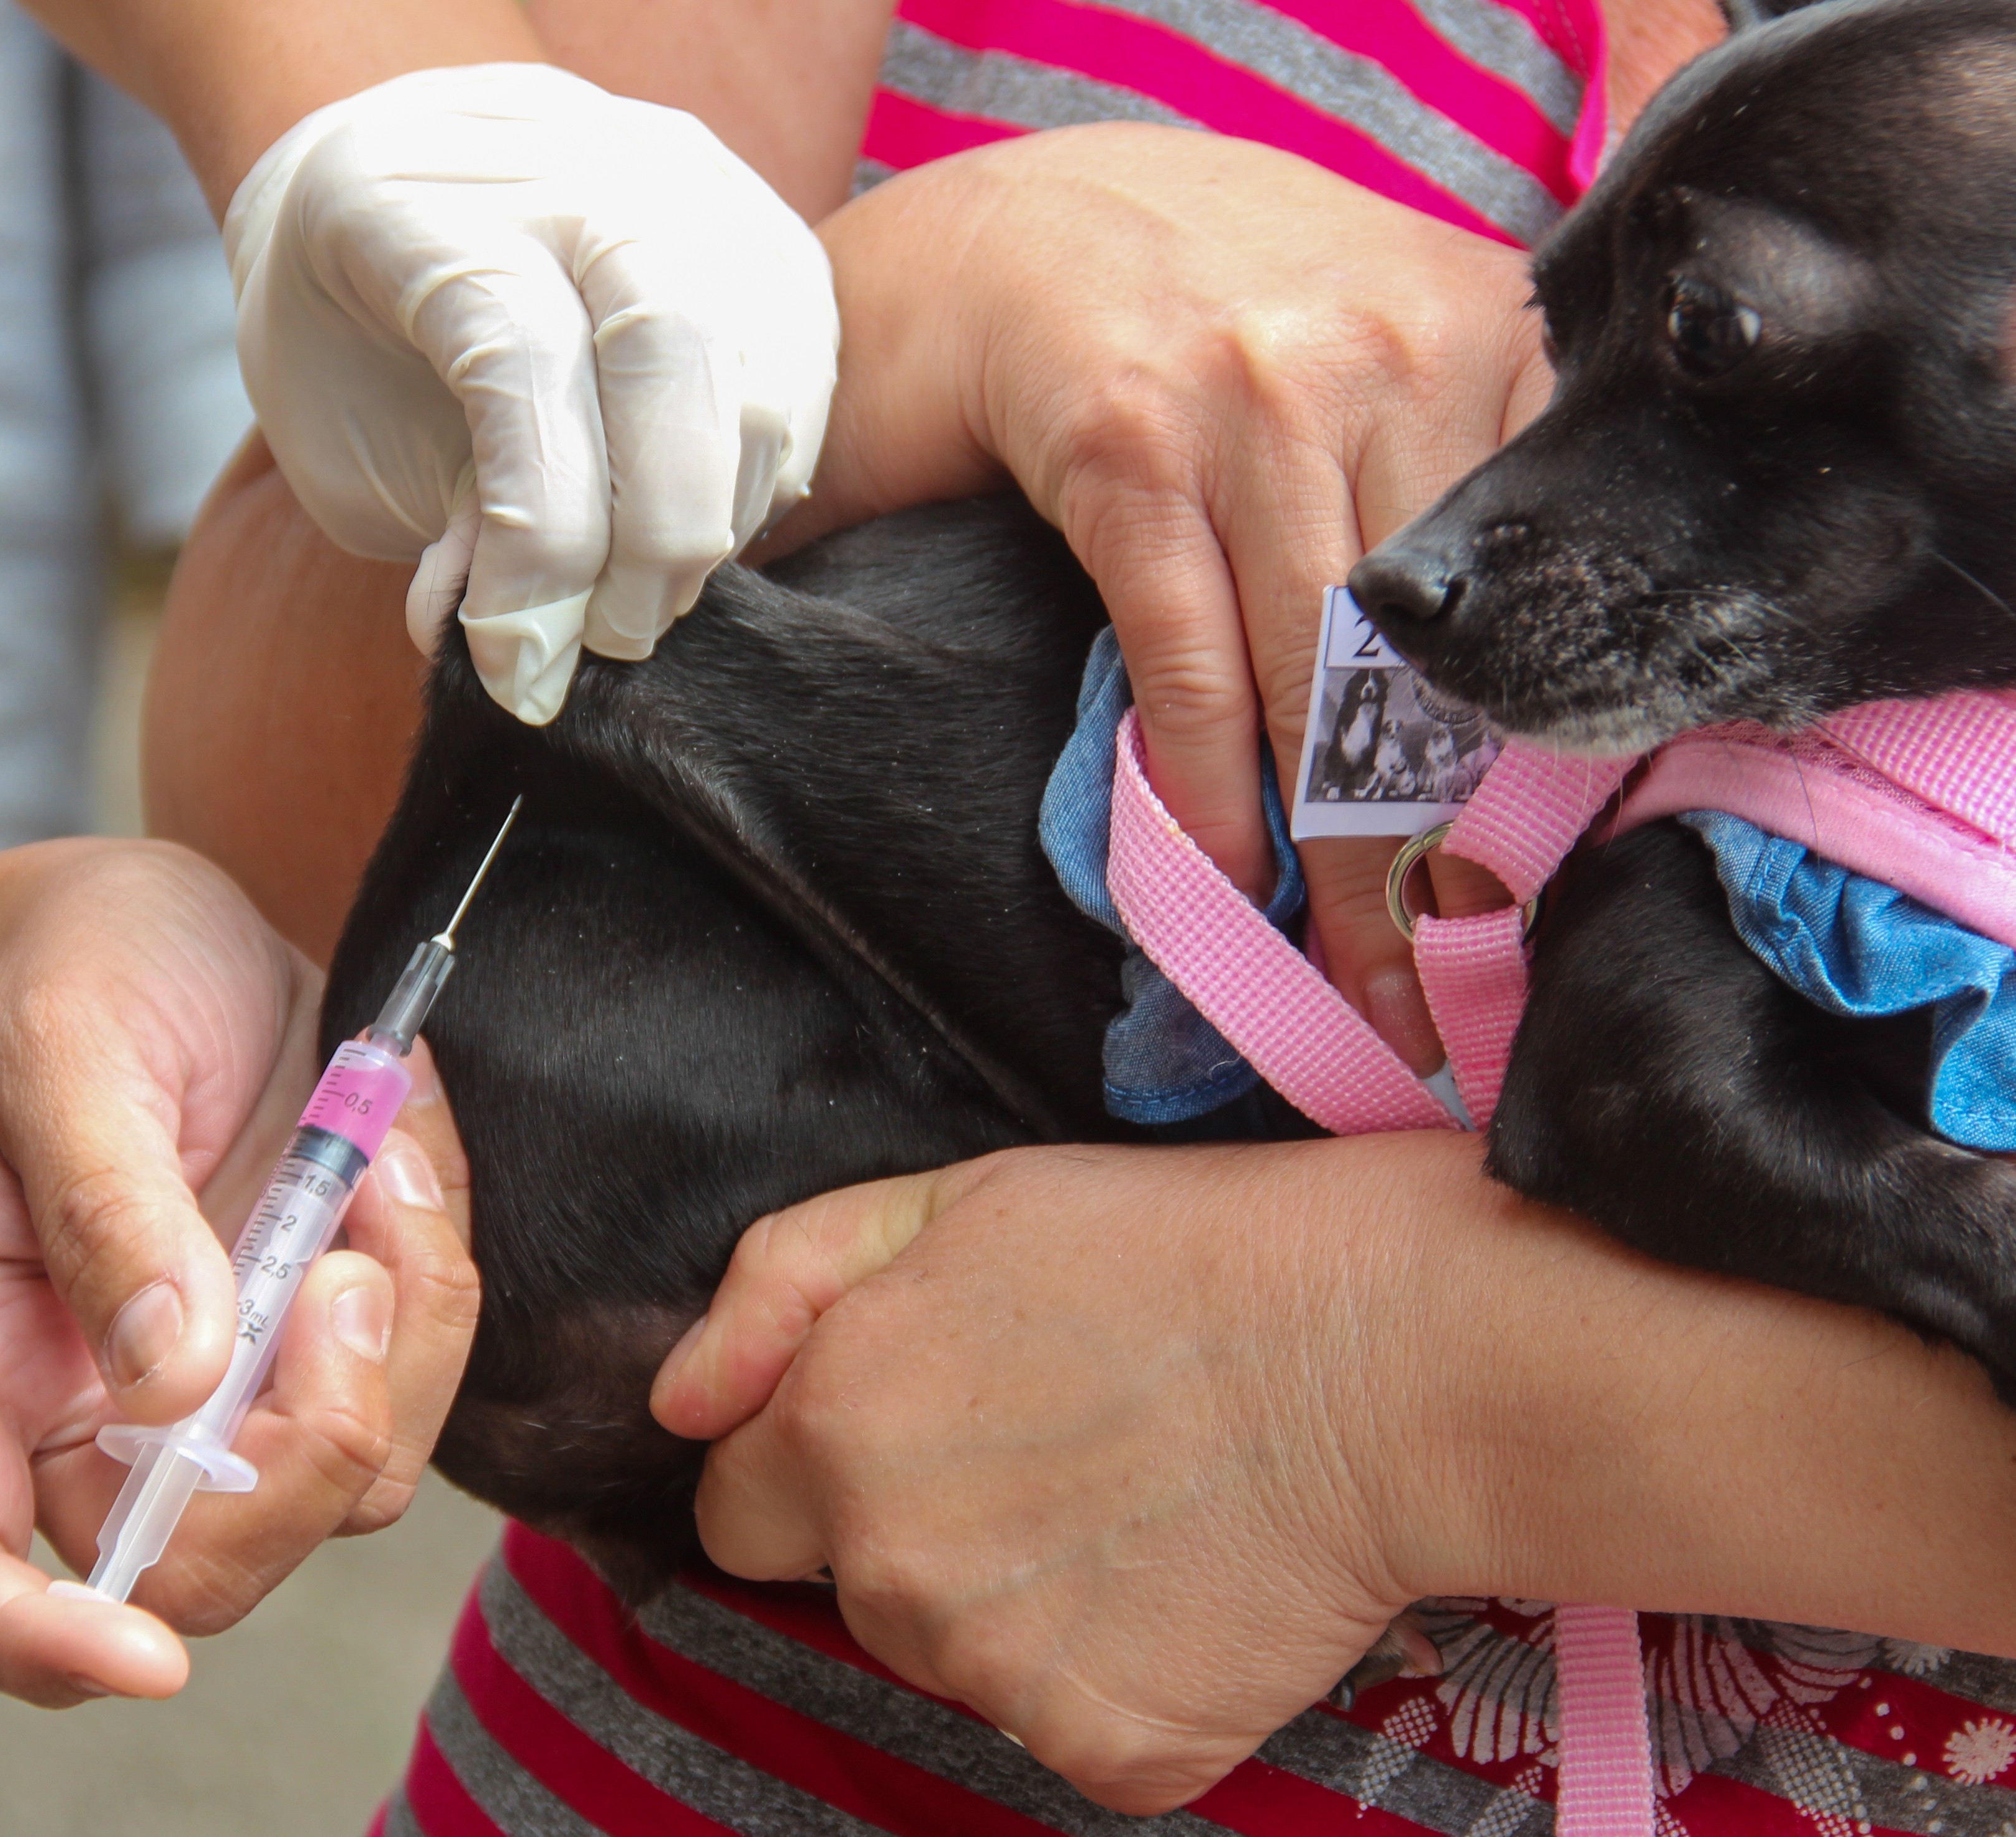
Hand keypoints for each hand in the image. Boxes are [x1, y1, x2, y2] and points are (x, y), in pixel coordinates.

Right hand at [0, 841, 478, 1703]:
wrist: (143, 926)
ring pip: (343, 1487)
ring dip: (401, 1338)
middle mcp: (85, 1408)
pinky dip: (437, 1280)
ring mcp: (218, 1389)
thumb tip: (172, 1378)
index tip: (140, 1658)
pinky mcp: (319, 1344)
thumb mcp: (58, 1048)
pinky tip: (396, 1155)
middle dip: (306, 1460)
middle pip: (193, 1570)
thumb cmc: (63, 979)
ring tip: (376, 1161)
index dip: (29, 1642)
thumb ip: (105, 1206)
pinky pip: (415, 1386)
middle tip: (348, 1270)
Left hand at [228, 62, 838, 723]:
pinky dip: (753, 487)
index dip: (537, 542)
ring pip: (756, 372)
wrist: (400, 187)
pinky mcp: (767, 235)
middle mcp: (573, 162)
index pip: (526, 361)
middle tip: (608, 640)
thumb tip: (529, 647)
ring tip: (638, 598)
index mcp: (427, 198)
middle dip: (656, 535)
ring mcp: (688, 184)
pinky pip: (799, 382)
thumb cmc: (349, 337)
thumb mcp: (344, 443)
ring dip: (709, 524)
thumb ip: (441, 528)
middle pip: (673, 343)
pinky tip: (683, 528)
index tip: (515, 662)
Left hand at [652, 1143, 1447, 1813]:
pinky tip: (1193, 1583)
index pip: (741, 1508)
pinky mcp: (1108, 1748)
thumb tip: (679, 1399)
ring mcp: (997, 1674)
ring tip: (1139, 1505)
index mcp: (831, 1430)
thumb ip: (776, 1287)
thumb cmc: (1178, 1254)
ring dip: (1024, 1607)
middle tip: (1062, 1449)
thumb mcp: (951, 1200)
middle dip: (926, 1533)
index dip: (822, 1467)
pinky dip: (1128, 1677)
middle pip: (856, 1591)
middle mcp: (889, 1568)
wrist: (1387, 1354)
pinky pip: (1079, 1730)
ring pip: (962, 1663)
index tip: (924, 1430)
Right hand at [778, 125, 1550, 1064]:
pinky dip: (1211, 787)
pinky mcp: (1123, 443)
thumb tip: (1524, 727)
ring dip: (1337, 857)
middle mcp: (1387, 349)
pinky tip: (1225, 880)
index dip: (1550, 752)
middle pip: (1444, 650)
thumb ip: (1457, 477)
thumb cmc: (1206, 312)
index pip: (1552, 577)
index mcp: (1484, 327)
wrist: (1010, 226)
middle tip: (1449, 991)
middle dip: (1445, 846)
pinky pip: (1191, 657)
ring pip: (1326, 673)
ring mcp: (1251, 394)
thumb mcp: (1372, 347)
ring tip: (1351, 979)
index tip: (1542, 895)